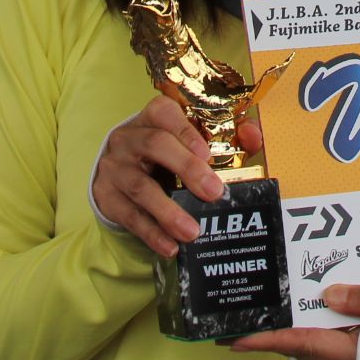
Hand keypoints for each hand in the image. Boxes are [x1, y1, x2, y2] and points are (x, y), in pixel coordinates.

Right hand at [90, 95, 263, 256]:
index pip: (164, 113)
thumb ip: (227, 134)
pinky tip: (171, 246)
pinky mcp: (107, 197)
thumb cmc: (165, 152)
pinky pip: (130, 216)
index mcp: (152, 117)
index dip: (186, 131)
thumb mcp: (188, 138)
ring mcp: (115, 168)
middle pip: (155, 146)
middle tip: (213, 192)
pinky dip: (152, 233)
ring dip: (169, 212)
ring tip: (192, 232)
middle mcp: (129, 138)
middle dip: (187, 169)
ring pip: (141, 187)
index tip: (207, 153)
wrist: (118, 171)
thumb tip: (252, 136)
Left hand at [227, 281, 359, 359]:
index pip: (302, 345)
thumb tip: (328, 294)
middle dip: (280, 325)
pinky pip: (348, 343)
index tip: (232, 333)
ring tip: (287, 293)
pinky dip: (333, 323)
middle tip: (254, 300)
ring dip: (306, 322)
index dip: (265, 338)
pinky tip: (335, 298)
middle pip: (308, 345)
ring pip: (327, 344)